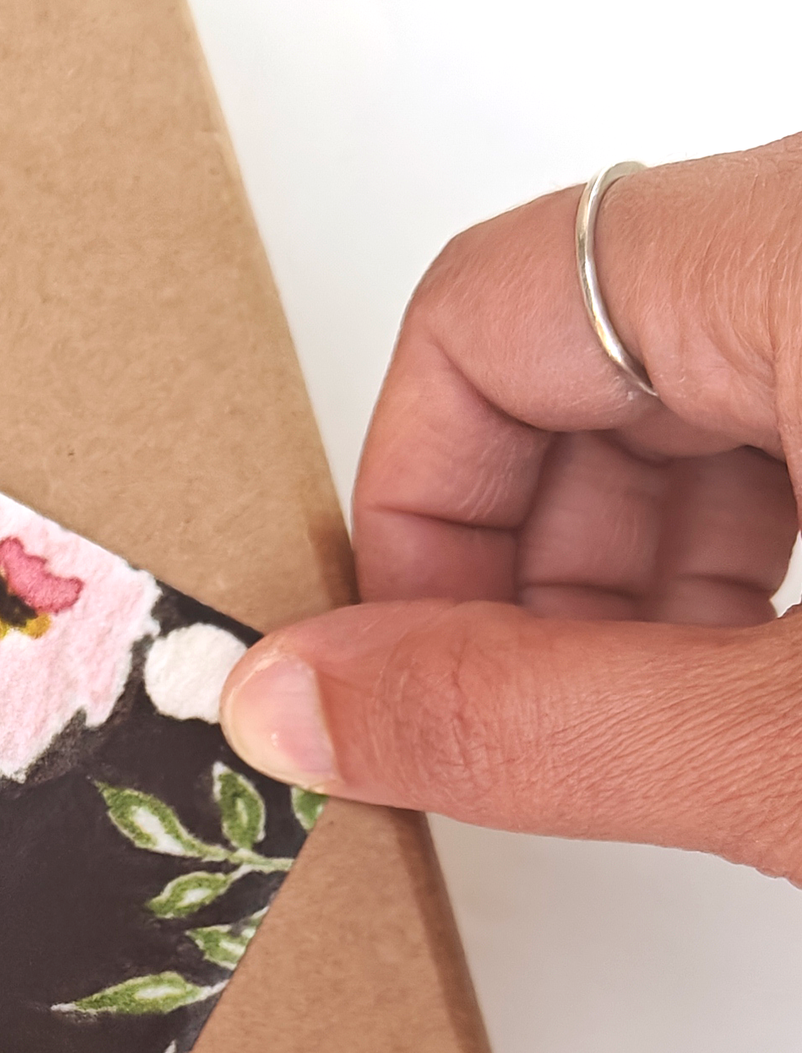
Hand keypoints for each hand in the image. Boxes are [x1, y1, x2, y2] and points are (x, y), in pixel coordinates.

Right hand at [218, 142, 801, 878]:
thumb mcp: (800, 744)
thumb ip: (533, 721)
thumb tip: (301, 704)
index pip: (486, 308)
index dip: (414, 507)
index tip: (417, 667)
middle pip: (588, 346)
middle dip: (534, 559)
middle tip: (544, 725)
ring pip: (705, 380)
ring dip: (647, 567)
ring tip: (684, 722)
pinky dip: (770, 534)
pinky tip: (783, 676)